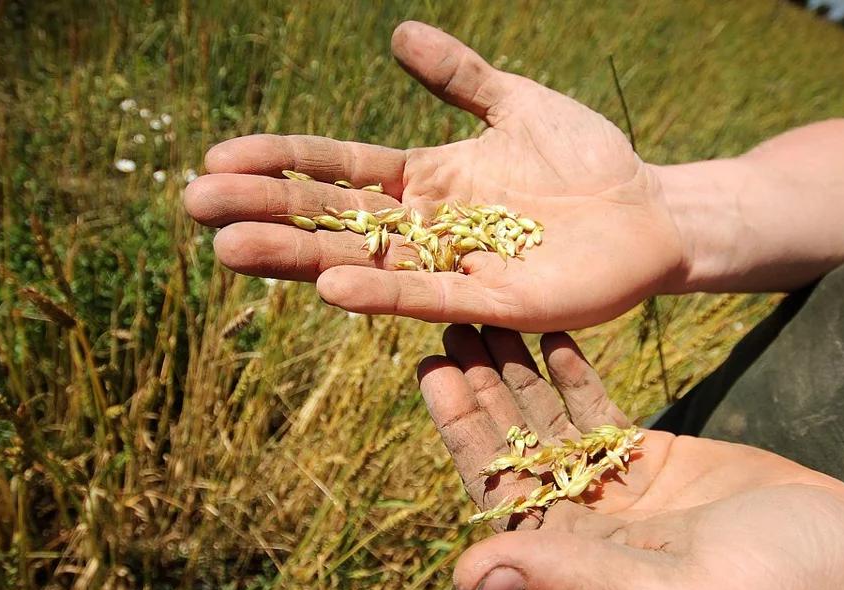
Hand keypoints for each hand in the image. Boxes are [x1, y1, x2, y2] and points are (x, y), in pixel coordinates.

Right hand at [185, 22, 684, 331]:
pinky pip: (427, 296)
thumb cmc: (587, 159)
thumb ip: (459, 76)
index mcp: (425, 180)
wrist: (651, 210)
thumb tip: (396, 32)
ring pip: (361, 263)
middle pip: (331, 218)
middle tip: (191, 202)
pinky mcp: (494, 303)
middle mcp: (426, 228)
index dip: (279, 163)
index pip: (336, 169)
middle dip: (264, 209)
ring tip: (230, 248)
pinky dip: (380, 294)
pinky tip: (331, 287)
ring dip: (297, 257)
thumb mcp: (515, 103)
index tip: (217, 155)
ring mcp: (455, 268)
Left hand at [417, 326, 843, 589]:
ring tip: (490, 314)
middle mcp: (585, 528)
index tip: (435, 369)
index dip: (464, 432)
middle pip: (516, 447)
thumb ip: (572, 580)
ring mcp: (619, 492)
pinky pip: (599, 413)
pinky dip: (574, 373)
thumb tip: (467, 576)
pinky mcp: (656, 462)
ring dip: (519, 371)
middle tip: (452, 320)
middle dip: (482, 387)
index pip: (499, 491)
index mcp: (576, 564)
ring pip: (552, 424)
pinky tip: (551, 333)